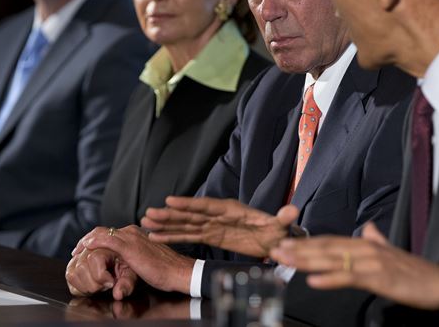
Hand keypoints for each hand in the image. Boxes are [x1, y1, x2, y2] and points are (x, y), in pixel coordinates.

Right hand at [66, 247, 136, 299]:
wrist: (122, 259)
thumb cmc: (128, 265)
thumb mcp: (132, 273)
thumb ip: (127, 283)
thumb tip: (118, 294)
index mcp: (106, 245)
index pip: (94, 258)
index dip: (101, 275)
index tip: (111, 282)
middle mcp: (90, 247)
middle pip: (81, 267)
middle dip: (93, 282)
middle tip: (106, 285)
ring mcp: (80, 255)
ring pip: (71, 273)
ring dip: (85, 285)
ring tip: (99, 285)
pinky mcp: (74, 263)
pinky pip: (69, 277)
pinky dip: (79, 286)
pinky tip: (92, 285)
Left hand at [72, 225, 194, 293]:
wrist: (178, 271)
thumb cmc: (165, 268)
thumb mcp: (145, 259)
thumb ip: (134, 257)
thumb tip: (124, 262)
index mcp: (136, 234)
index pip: (110, 231)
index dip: (95, 238)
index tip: (85, 247)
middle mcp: (133, 232)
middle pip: (104, 230)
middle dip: (88, 238)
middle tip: (77, 249)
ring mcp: (131, 238)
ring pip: (103, 233)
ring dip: (88, 240)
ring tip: (78, 250)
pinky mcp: (130, 247)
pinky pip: (108, 240)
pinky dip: (95, 241)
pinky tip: (87, 247)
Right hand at [142, 196, 299, 257]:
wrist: (274, 238)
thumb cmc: (276, 229)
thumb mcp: (280, 225)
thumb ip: (283, 218)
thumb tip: (292, 210)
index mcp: (231, 209)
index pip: (207, 205)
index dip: (189, 204)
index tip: (170, 201)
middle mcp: (218, 215)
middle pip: (191, 214)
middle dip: (171, 214)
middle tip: (149, 214)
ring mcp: (212, 225)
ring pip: (186, 224)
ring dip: (167, 225)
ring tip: (146, 224)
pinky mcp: (211, 235)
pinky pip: (189, 236)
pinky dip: (173, 237)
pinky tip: (157, 237)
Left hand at [270, 222, 438, 310]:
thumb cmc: (414, 271)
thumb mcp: (391, 252)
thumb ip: (377, 240)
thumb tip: (369, 229)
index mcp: (365, 244)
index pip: (329, 241)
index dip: (306, 242)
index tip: (285, 244)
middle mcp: (365, 248)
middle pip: (326, 247)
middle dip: (299, 249)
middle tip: (275, 249)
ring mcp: (371, 262)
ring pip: (333, 260)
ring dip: (307, 260)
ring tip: (286, 260)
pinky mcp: (378, 277)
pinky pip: (350, 277)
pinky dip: (330, 278)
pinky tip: (313, 280)